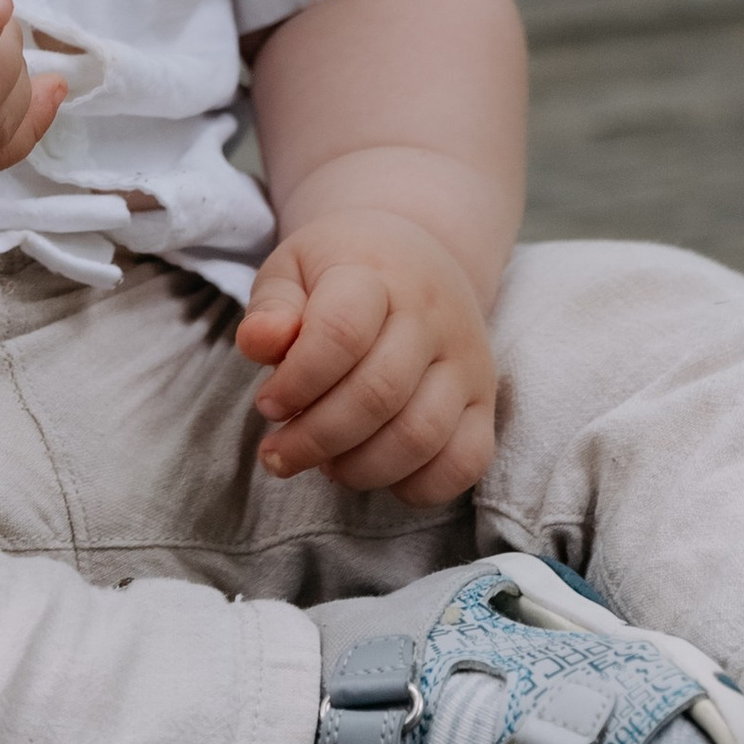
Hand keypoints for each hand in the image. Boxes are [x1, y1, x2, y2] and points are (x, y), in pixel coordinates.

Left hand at [234, 208, 496, 505]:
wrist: (416, 256)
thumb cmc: (341, 270)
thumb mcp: (293, 267)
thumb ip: (271, 307)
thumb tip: (259, 343)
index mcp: (377, 272)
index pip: (342, 332)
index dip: (297, 381)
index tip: (268, 401)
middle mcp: (433, 316)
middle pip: (379, 394)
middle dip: (316, 438)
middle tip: (279, 452)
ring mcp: (467, 361)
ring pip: (421, 435)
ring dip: (360, 468)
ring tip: (325, 464)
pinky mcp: (485, 402)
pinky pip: (466, 462)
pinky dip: (417, 486)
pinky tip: (377, 472)